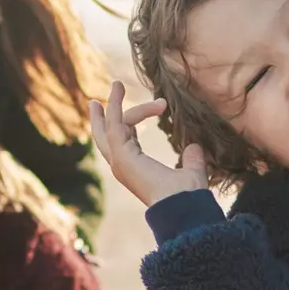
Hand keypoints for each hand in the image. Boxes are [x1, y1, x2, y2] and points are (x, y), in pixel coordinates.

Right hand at [88, 80, 209, 206]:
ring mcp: (119, 160)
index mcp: (135, 169)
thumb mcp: (191, 171)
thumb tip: (194, 147)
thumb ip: (192, 159)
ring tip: (118, 84)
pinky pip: (114, 123)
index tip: (162, 106)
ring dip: (113, 104)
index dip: (138, 118)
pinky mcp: (121, 154)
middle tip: (94, 102)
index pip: (127, 138)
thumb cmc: (187, 194)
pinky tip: (118, 89)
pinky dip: (115, 105)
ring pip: (110, 126)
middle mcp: (123, 165)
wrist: (182, 204)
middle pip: (104, 137)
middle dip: (100, 118)